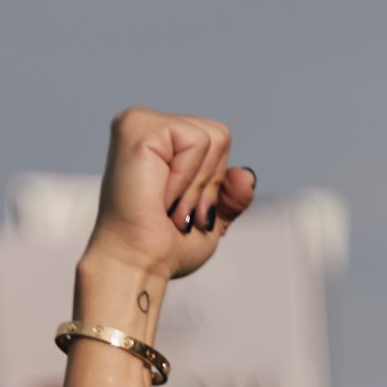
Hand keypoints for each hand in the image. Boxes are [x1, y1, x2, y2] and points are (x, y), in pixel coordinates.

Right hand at [79, 108, 257, 290]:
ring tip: (170, 207)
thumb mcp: (210, 217)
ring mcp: (140, 121)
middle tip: (177, 212)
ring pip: (212, 137)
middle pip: (219, 134)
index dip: (214, 183)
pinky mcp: (139, 126)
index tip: (185, 213)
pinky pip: (197, 141)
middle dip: (208, 184)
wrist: (138, 264)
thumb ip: (231, 194)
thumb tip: (248, 175)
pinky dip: (188, 178)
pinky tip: (161, 196)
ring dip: (198, 186)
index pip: (217, 141)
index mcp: (160, 140)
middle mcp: (147, 123)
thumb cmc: (162, 246)